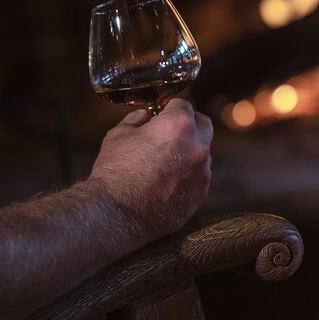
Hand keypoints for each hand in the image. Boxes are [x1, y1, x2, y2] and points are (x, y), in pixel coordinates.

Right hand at [89, 98, 213, 243]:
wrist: (116, 215)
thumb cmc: (115, 172)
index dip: (169, 108)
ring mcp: (203, 172)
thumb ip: (137, 119)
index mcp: (179, 125)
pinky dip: (188, 175)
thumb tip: (146, 115)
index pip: (183, 105)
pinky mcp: (201, 194)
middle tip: (170, 131)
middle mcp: (198, 146)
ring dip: (188, 152)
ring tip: (164, 163)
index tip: (161, 113)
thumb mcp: (119, 135)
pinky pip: (199, 177)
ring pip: (202, 153)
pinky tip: (167, 182)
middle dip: (188, 123)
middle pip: (203, 124)